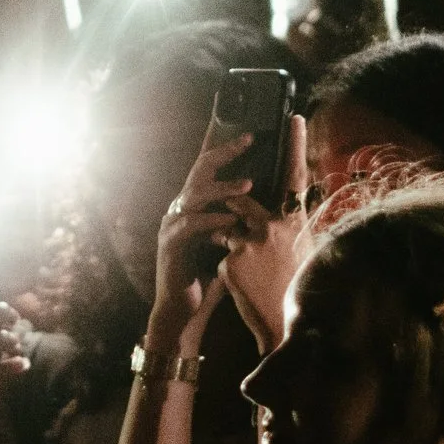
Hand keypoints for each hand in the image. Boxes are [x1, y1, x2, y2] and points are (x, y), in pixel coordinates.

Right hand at [149, 138, 251, 350]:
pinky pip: (190, 226)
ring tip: (248, 185)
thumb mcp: (232, 243)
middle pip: (200, 169)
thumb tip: (273, 206)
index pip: (210, 168)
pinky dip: (210, 221)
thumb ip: (243, 222)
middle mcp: (182, 208)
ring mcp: (172, 224)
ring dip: (223, 188)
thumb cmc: (211, 277)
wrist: (185, 310)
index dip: (226, 149)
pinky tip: (229, 221)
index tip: (249, 133)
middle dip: (224, 153)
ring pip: (195, 194)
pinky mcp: (170, 245)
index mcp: (196, 205)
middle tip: (247, 141)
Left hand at [219, 116, 309, 353]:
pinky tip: (244, 282)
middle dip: (236, 206)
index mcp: (296, 222)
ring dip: (230, 237)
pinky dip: (227, 262)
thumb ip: (289, 226)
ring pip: (228, 224)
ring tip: (251, 264)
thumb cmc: (296, 288)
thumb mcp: (302, 251)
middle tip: (243, 228)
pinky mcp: (232, 258)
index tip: (294, 119)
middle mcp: (275, 225)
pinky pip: (222, 249)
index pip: (296, 176)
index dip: (296, 145)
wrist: (285, 328)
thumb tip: (284, 209)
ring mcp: (252, 241)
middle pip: (244, 198)